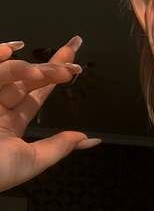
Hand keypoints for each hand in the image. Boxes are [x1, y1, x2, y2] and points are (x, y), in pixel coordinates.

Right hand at [0, 37, 98, 192]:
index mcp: (10, 121)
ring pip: (8, 71)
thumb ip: (59, 147)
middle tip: (74, 56)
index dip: (55, 76)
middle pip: (27, 78)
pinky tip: (9, 50)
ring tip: (46, 73)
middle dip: (51, 66)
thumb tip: (89, 139)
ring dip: (28, 69)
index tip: (75, 64)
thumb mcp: (32, 160)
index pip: (37, 94)